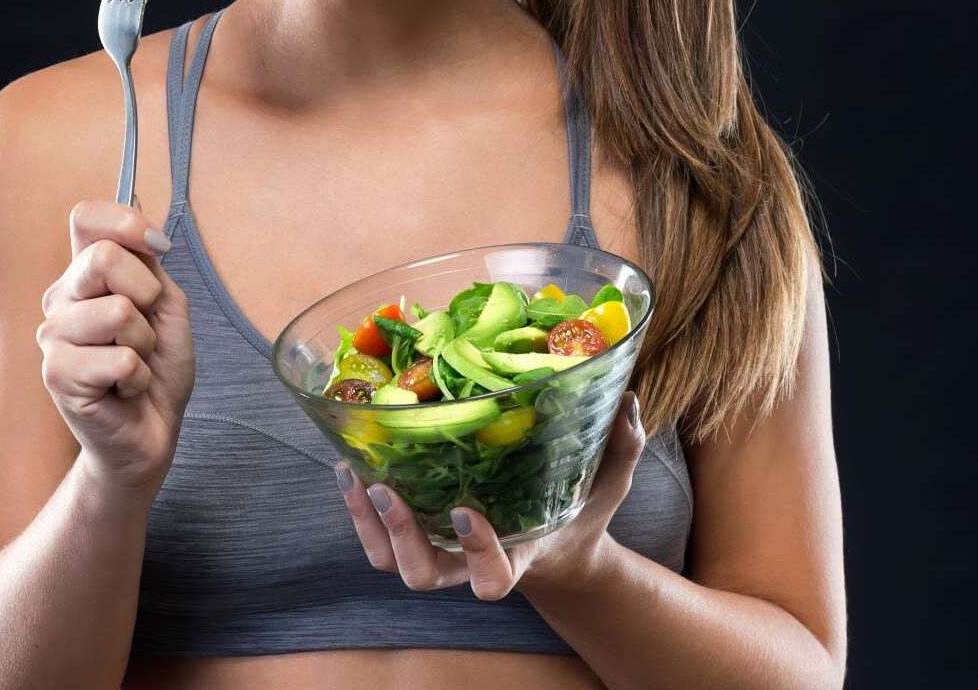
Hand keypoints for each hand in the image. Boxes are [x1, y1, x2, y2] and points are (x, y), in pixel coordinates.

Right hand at [35, 199, 194, 493]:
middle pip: (103, 257)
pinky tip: (124, 388)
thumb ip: (150, 265)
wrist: (151, 432)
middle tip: (146, 329)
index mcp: (83, 274)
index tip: (158, 249)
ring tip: (133, 363)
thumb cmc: (157, 368)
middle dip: (147, 294)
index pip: (86, 218)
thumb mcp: (165, 305)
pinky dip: (139, 376)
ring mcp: (52, 336)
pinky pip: (121, 358)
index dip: (125, 222)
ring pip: (118, 312)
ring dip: (145, 344)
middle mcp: (61, 299)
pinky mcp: (56, 374)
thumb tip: (145, 231)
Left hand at [335, 390, 646, 599]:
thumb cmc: (577, 513)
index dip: (477, 552)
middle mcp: (469, 564)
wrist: (550, 549)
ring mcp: (439, 554)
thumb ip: (620, 449)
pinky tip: (349, 465)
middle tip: (384, 488)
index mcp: (518, 557)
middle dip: (400, 535)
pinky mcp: (416, 537)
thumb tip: (628, 399)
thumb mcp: (606, 485)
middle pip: (422, 575)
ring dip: (367, 523)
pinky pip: (375, 540)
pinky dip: (356, 508)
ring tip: (357, 474)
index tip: (467, 511)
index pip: (492, 577)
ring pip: (389, 561)